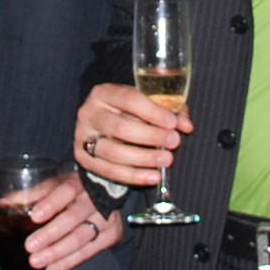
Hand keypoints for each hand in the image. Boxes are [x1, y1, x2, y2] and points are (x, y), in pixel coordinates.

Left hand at [21, 175, 125, 269]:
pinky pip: (89, 251)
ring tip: (36, 261)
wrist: (107, 192)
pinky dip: (69, 262)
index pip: (66, 191)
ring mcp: (106, 217)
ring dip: (58, 252)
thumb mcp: (54, 186)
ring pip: (81, 237)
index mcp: (78, 183)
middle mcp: (95, 199)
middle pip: (72, 217)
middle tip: (29, 247)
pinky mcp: (112, 234)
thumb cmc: (72, 190)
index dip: (51, 203)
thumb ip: (30, 195)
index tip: (35, 216)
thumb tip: (2, 204)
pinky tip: (53, 269)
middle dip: (50, 234)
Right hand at [75, 83, 191, 188]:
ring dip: (144, 158)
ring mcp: (83, 137)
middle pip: (120, 128)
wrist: (100, 125)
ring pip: (113, 152)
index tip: (173, 122)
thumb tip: (187, 126)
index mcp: (104, 93)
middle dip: (151, 137)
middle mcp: (89, 113)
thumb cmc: (128, 112)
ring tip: (167, 160)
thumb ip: (167, 110)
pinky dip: (133, 176)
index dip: (153, 112)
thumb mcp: (145, 104)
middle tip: (174, 142)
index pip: (129, 100)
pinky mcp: (83, 158)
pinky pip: (109, 171)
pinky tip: (153, 176)